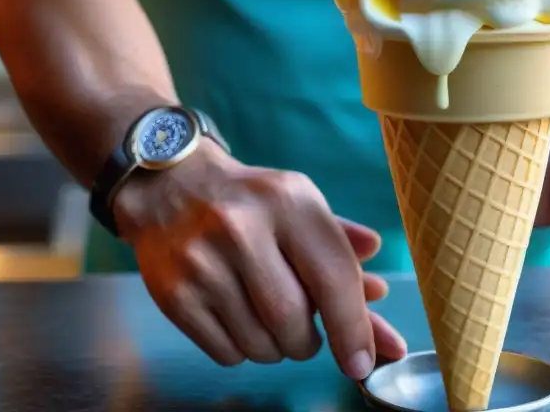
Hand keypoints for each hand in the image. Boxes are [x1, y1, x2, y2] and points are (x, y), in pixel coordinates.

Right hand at [112, 142, 406, 376]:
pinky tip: (236, 317)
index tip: (362, 362)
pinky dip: (241, 350)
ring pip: (260, 344)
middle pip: (293, 319)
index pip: (332, 276)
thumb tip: (379, 293)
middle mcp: (243, 227)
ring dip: (275, 348)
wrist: (170, 186)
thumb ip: (341, 246)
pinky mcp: (173, 293)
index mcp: (288, 201)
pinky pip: (226, 353)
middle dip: (308, 341)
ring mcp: (203, 262)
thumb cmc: (250, 201)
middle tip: (304, 331)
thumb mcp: (300, 204)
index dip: (354, 326)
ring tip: (267, 318)